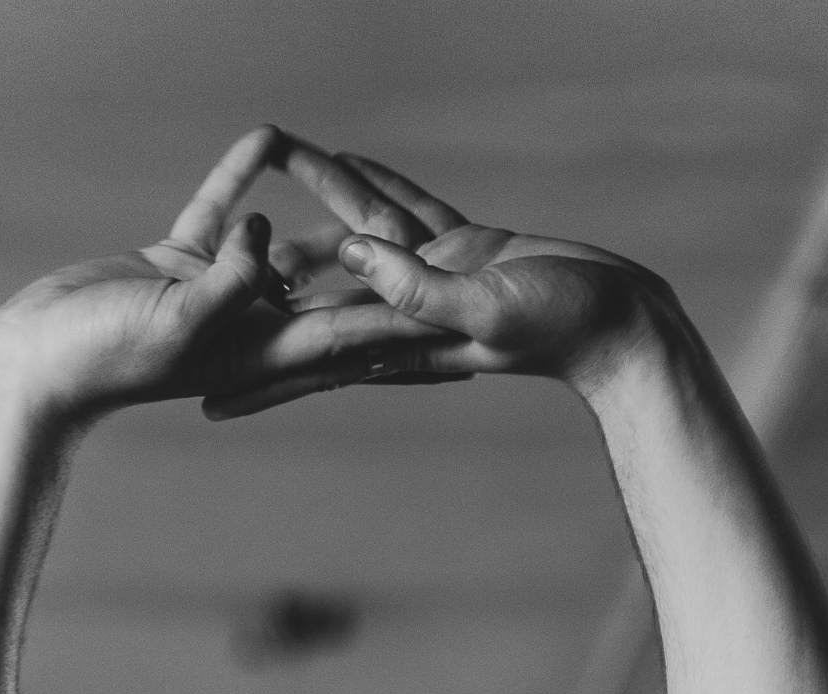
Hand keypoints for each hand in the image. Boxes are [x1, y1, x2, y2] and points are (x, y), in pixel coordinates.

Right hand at [0, 128, 458, 423]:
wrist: (40, 359)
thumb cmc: (103, 357)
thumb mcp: (177, 322)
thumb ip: (231, 282)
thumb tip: (269, 241)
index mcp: (264, 352)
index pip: (350, 330)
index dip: (402, 316)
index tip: (455, 306)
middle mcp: (253, 325)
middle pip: (335, 293)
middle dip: (384, 274)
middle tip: (443, 245)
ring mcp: (220, 293)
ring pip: (287, 246)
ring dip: (316, 211)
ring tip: (360, 175)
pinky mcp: (182, 261)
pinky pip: (224, 213)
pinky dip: (241, 180)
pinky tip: (265, 138)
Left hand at [207, 141, 677, 417]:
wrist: (622, 321)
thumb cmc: (563, 325)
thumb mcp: (485, 304)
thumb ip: (418, 287)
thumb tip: (349, 258)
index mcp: (404, 343)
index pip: (317, 363)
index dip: (263, 375)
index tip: (209, 399)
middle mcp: (409, 318)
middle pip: (320, 309)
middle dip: (264, 307)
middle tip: (205, 303)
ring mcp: (436, 281)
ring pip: (358, 244)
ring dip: (316, 212)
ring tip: (263, 187)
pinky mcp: (466, 249)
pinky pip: (406, 213)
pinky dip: (373, 188)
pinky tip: (343, 162)